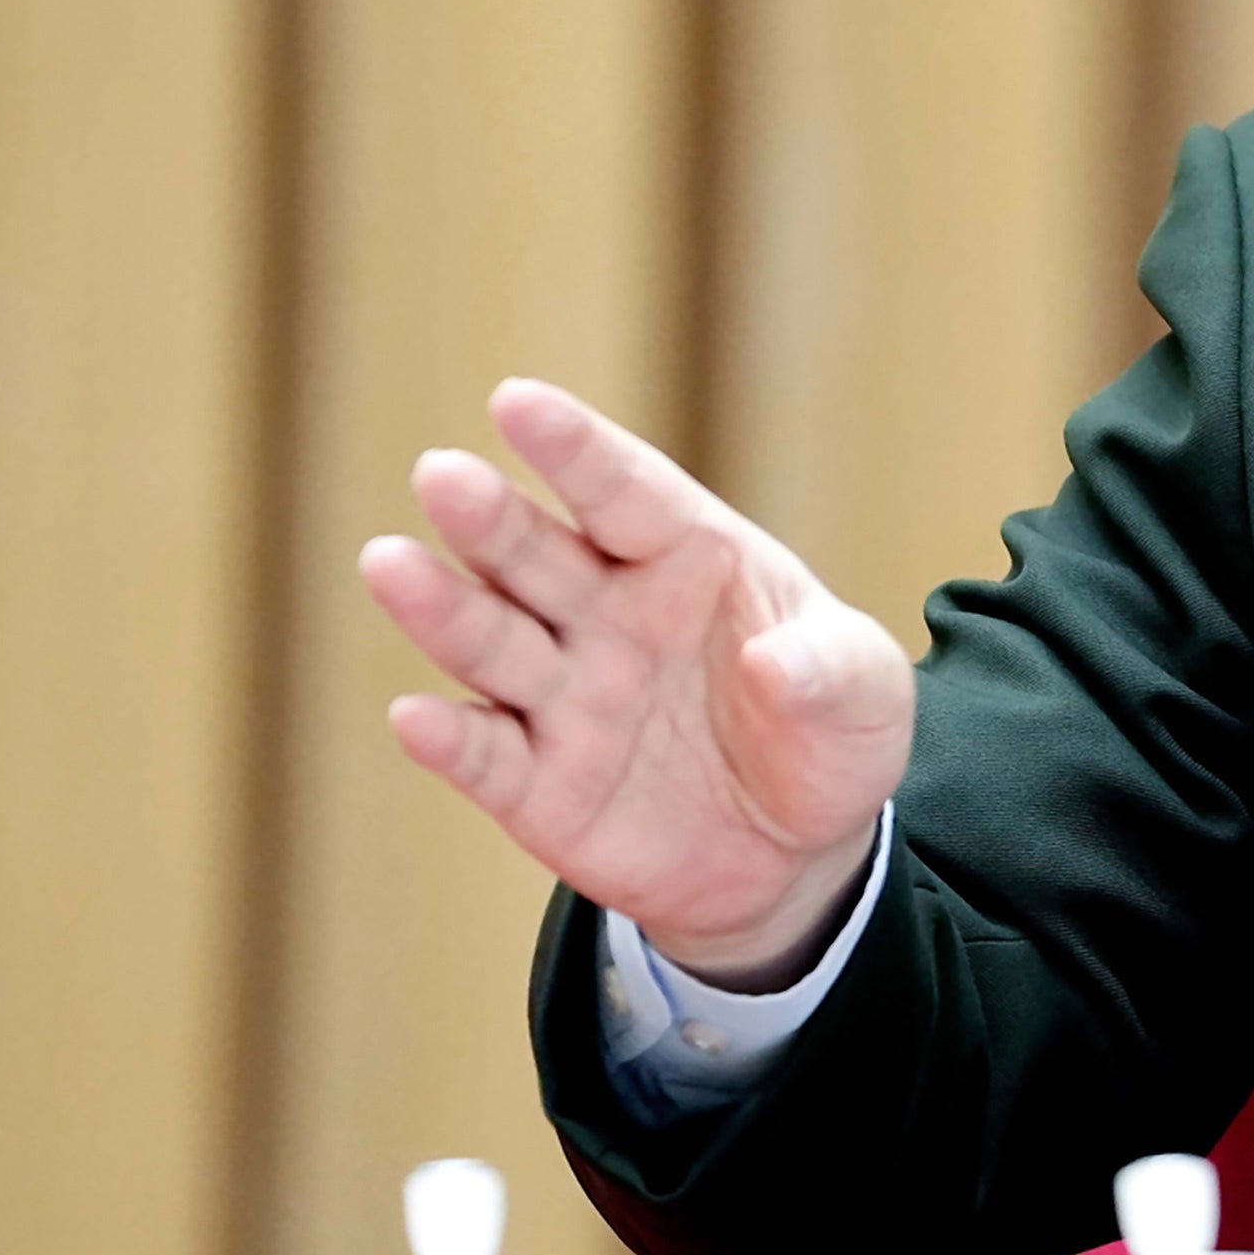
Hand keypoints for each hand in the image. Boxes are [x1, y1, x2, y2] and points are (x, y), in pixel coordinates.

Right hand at [359, 378, 912, 984]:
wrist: (797, 853)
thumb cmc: (825, 733)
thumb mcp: (864, 698)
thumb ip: (830, 669)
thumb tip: (777, 662)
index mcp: (686, 557)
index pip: (624, 492)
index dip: (573, 449)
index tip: (516, 401)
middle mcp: (607, 613)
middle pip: (536, 555)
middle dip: (489, 517)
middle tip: (442, 474)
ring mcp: (564, 697)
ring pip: (491, 642)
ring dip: (441, 607)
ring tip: (389, 564)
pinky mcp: (536, 785)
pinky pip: (485, 757)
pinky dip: (449, 740)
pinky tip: (416, 716)